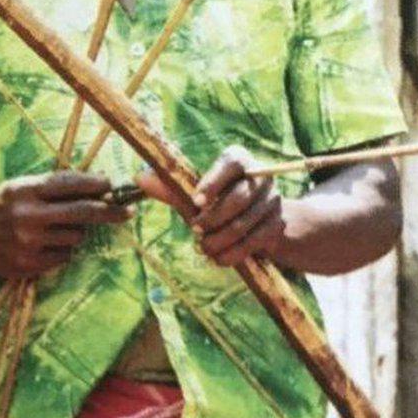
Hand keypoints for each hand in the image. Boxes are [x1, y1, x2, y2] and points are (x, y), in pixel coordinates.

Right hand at [0, 172, 131, 279]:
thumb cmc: (3, 205)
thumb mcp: (21, 186)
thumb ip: (54, 187)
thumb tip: (100, 187)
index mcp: (26, 190)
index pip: (70, 184)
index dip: (97, 184)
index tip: (114, 185)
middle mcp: (28, 216)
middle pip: (82, 212)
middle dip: (110, 211)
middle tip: (128, 212)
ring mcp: (29, 243)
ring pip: (76, 237)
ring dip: (75, 232)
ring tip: (55, 228)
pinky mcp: (30, 264)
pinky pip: (64, 256)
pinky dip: (62, 249)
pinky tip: (45, 243)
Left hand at [137, 145, 284, 266]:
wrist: (258, 218)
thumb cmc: (218, 199)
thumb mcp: (196, 192)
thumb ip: (170, 187)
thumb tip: (140, 178)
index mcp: (239, 159)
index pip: (231, 163)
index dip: (213, 182)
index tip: (196, 201)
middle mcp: (261, 176)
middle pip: (239, 198)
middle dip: (213, 218)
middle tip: (195, 230)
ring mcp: (273, 201)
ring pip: (243, 224)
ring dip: (219, 240)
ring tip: (203, 247)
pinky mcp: (277, 225)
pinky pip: (253, 242)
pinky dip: (232, 254)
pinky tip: (217, 258)